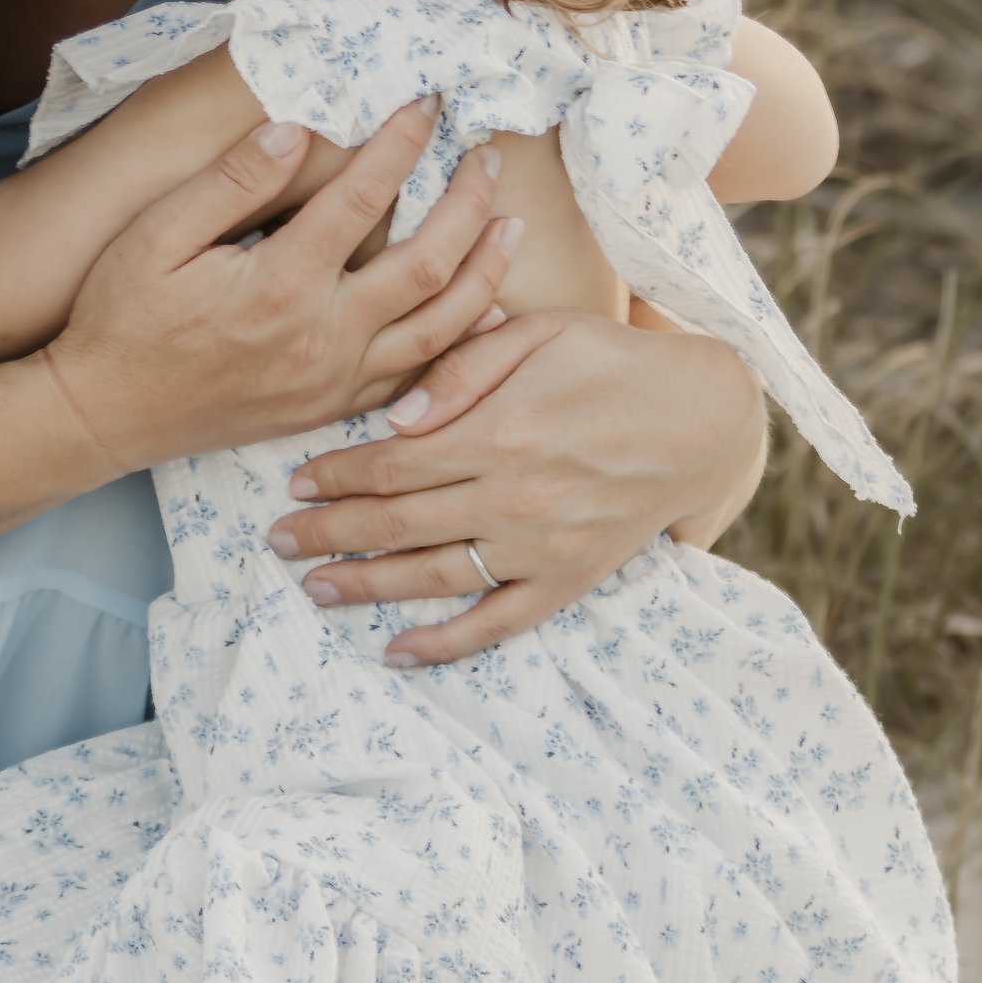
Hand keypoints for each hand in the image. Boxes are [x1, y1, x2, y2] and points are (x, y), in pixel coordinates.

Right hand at [47, 102, 517, 471]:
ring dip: (485, 271)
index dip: (403, 141)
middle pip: (429, 262)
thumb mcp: (157, 235)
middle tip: (489, 154)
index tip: (428, 101)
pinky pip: (419, 378)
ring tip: (510, 223)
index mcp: (280, 284)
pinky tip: (483, 313)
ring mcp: (334, 381)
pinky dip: (461, 344)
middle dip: (468, 200)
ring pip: (441, 328)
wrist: (101, 416)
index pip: (365, 196)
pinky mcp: (332, 409)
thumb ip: (233, 180)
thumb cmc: (119, 319)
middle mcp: (322, 337)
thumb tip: (299, 128)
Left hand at [268, 310, 767, 664]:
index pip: (391, 464)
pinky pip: (497, 624)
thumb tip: (398, 417)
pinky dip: (445, 644)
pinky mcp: (568, 581)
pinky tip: (397, 651)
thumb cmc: (612, 362)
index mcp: (499, 430)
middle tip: (277, 541)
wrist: (703, 419)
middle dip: (327, 534)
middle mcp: (514, 497)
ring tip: (314, 590)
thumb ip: (464, 364)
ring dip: (365, 587)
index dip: (334, 475)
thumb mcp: (541, 331)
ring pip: (433, 577)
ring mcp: (540, 546)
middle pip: (395, 524)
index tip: (294, 481)